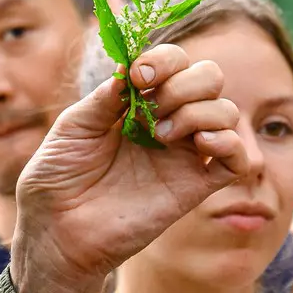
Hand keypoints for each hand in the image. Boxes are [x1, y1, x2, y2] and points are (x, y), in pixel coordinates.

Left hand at [9, 45, 246, 292]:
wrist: (56, 232)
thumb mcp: (72, 127)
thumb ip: (105, 98)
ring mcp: (182, 155)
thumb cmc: (55, 180)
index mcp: (136, 104)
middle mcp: (165, 123)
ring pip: (226, 111)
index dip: (164, 60)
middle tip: (154, 104)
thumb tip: (131, 68)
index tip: (138, 77)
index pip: (174, 63)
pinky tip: (200, 144)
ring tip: (162, 134)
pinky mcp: (194, 187)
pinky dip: (229, 142)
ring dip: (200, 110)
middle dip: (186, 81)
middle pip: (209, 78)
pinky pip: (237, 159)